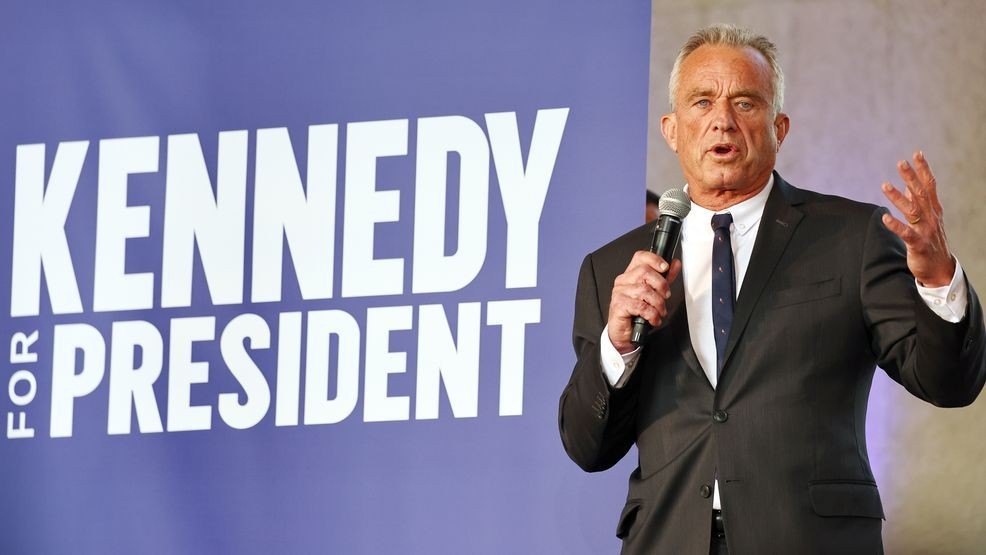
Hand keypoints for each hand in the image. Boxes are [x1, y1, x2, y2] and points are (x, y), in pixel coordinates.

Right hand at [607, 251, 681, 352]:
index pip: (640, 257)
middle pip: (645, 272)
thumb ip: (664, 278)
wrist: (624, 333)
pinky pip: (641, 306)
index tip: (666, 267)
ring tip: (659, 311)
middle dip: (661, 285)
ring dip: (658, 303)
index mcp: (630, 274)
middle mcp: (623, 281)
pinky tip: (653, 318)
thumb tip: (675, 264)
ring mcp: (619, 292)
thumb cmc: (636, 313)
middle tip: (665, 296)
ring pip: (645, 290)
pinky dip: (652, 314)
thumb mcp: (654, 293)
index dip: (654, 259)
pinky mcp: (619, 305)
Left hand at [880, 151, 954, 286]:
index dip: (923, 170)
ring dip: (898, 197)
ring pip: (912, 210)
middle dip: (911, 177)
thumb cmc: (931, 242)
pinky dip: (895, 225)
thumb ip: (919, 203)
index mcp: (933, 210)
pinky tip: (884, 218)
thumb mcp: (927, 220)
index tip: (916, 154)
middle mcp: (931, 218)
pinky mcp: (918, 244)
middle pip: (920, 193)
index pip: (930, 185)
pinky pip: (906, 233)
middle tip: (901, 162)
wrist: (940, 270)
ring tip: (884, 185)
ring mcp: (925, 231)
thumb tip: (910, 186)